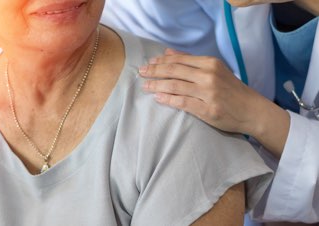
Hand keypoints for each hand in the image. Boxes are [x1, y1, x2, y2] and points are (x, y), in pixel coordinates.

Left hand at [140, 49, 289, 156]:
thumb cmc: (231, 90)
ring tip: (146, 86)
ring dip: (157, 85)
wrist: (252, 110)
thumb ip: (191, 61)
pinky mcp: (208, 109)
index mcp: (211, 63)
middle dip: (155, 71)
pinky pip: (182, 103)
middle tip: (141, 72)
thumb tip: (167, 52)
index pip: (179, 60)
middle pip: (174, 71)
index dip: (161, 61)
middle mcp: (209, 76)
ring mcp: (208, 93)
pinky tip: (158, 98)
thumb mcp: (214, 70)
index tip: (149, 63)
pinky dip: (168, 100)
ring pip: (175, 86)